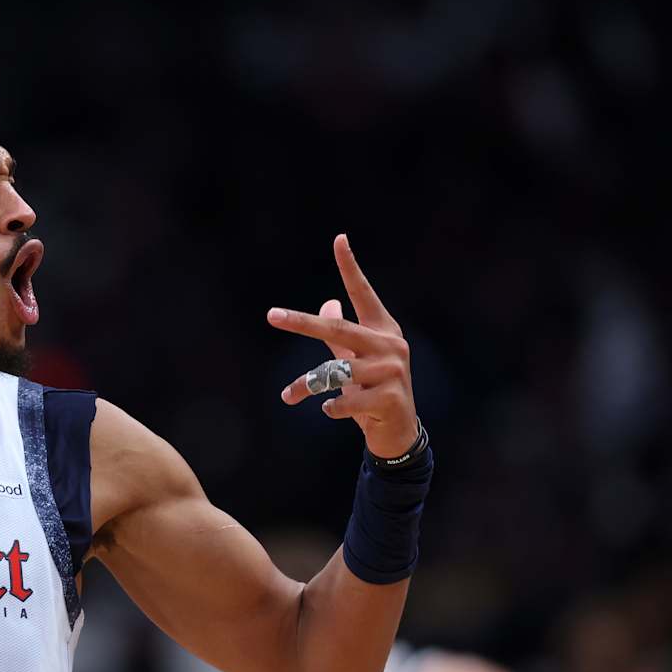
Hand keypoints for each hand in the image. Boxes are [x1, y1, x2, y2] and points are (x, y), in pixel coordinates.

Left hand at [267, 234, 417, 459]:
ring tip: (288, 396)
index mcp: (382, 330)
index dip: (350, 267)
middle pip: (337, 328)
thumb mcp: (356, 360)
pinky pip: (344, 401)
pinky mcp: (388, 398)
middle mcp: (389, 345)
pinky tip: (327, 411)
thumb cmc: (374, 392)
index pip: (363, 294)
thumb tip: (326, 303)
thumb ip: (339, 336)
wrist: (399, 433)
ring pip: (334, 372)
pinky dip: (330, 407)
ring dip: (305, 385)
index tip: (339, 239)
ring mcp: (391, 372)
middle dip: (302, 322)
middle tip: (272, 315)